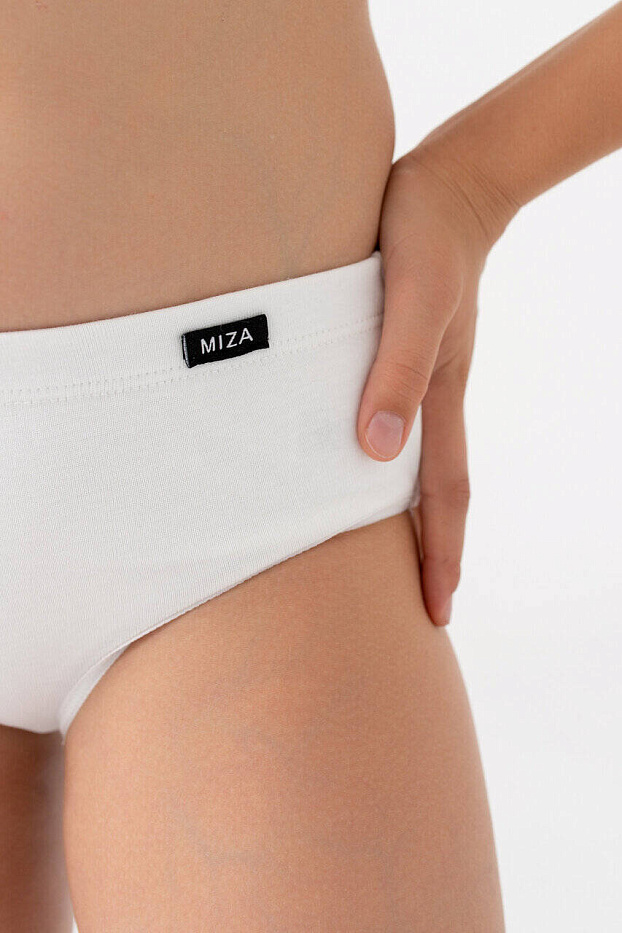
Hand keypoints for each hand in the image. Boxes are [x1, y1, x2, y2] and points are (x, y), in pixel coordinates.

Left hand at [357, 148, 514, 625]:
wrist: (447, 183)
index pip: (443, 494)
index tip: (437, 610)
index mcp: (438, 397)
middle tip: (420, 609)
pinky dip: (382, 458)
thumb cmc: (424, 238)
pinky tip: (360, 464)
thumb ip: (395, 370)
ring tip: (387, 557)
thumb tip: (375, 450)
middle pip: (434, 492)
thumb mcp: (411, 302)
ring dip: (406, 512)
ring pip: (411, 461)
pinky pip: (391, 419)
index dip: (440, 555)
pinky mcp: (397, 351)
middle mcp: (430, 396)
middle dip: (430, 553)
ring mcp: (418, 375)